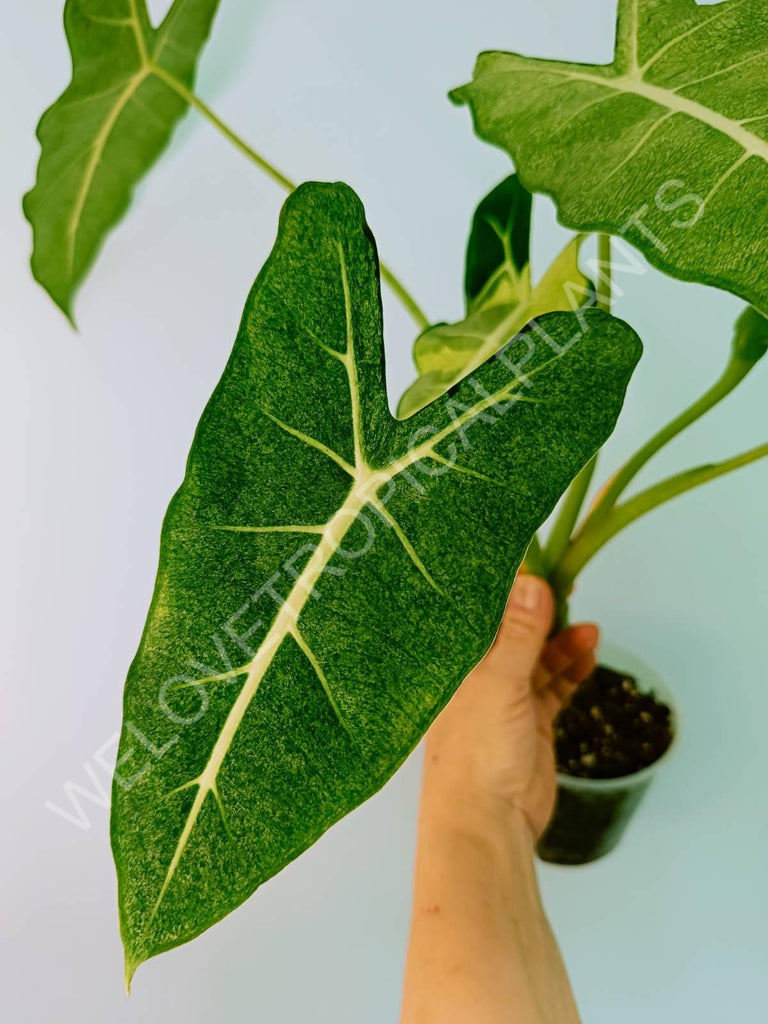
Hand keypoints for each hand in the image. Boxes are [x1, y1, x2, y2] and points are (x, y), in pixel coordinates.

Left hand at [424, 574, 598, 838]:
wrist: (487, 824)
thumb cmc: (476, 754)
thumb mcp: (499, 683)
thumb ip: (517, 634)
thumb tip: (533, 583)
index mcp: (456, 662)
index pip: (479, 611)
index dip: (507, 585)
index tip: (537, 560)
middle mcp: (476, 674)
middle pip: (512, 630)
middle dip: (541, 609)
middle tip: (572, 584)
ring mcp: (504, 697)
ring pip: (537, 655)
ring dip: (562, 640)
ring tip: (590, 628)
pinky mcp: (529, 721)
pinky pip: (553, 684)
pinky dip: (571, 668)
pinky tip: (589, 652)